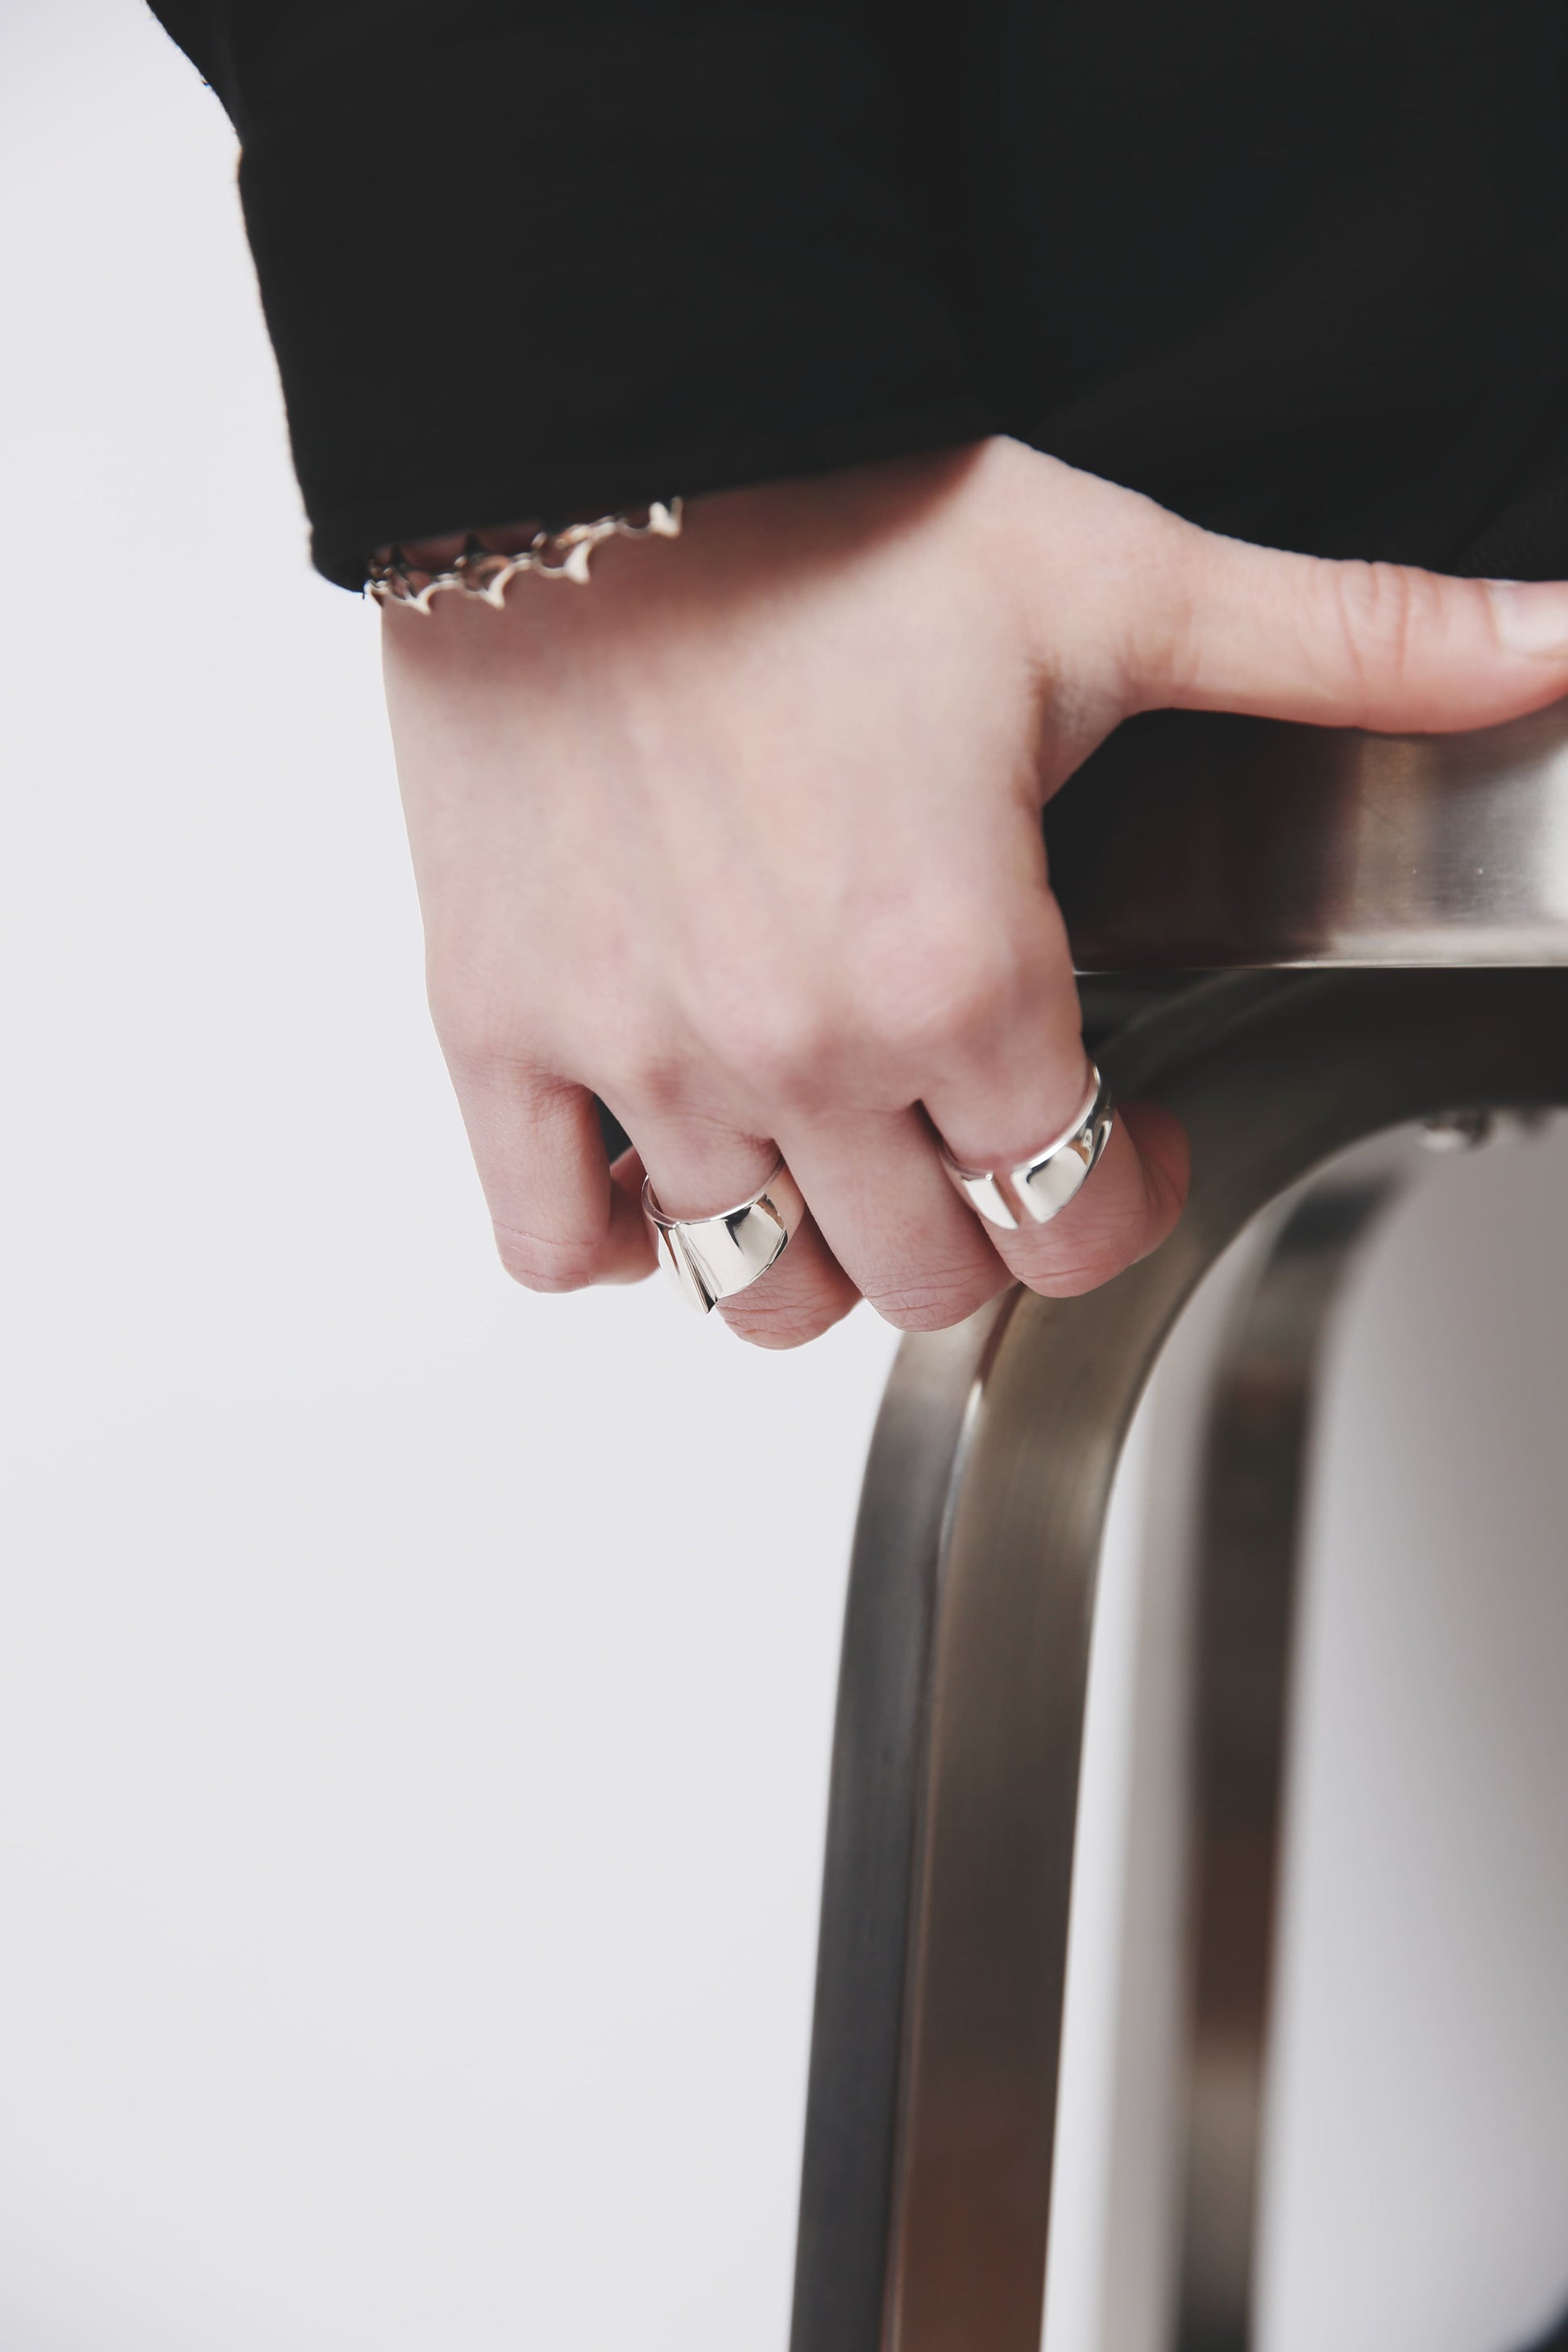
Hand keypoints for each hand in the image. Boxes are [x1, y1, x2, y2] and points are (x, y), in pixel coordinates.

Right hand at [382, 437, 1567, 1346]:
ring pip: (753, 1293)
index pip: (1068, 1214)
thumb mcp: (1119, 585)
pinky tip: (663, 1167)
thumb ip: (1349, 648)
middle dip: (982, 1232)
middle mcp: (798, 1047)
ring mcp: (639, 1054)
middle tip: (982, 1139)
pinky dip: (612, 1238)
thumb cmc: (832, 512)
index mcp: (959, 971)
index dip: (1121, 1192)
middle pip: (925, 1279)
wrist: (591, 435)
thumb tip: (1557, 648)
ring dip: (817, 1254)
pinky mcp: (499, 1024)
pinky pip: (549, 1239)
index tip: (1115, 1138)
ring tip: (836, 1155)